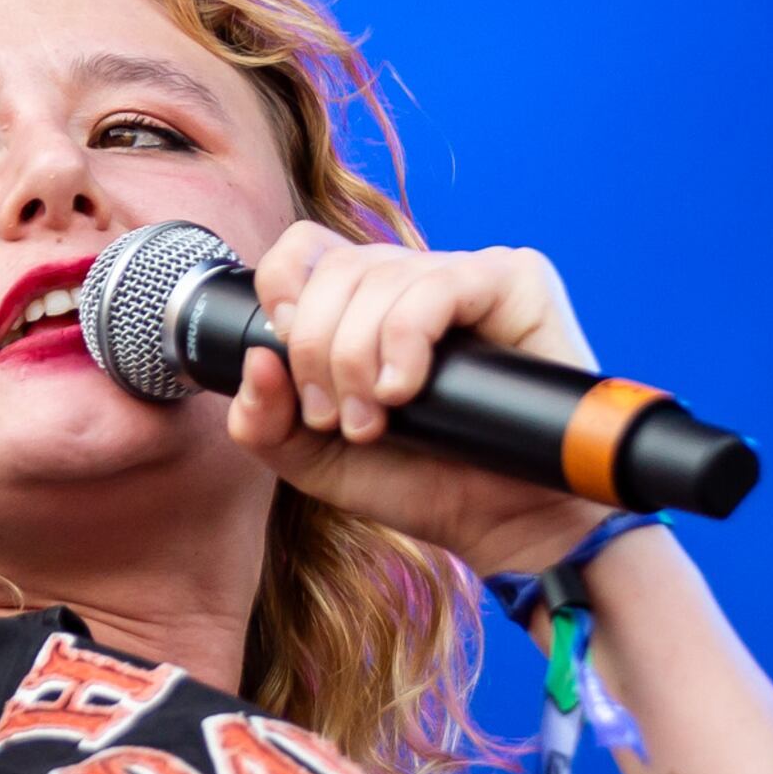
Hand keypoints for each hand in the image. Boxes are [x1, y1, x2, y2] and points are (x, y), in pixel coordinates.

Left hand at [221, 225, 607, 576]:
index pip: (306, 250)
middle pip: (335, 269)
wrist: (501, 523)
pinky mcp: (515, 283)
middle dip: (317, 352)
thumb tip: (257, 358)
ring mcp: (466, 275)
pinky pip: (438, 285)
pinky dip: (406, 339)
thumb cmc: (419, 482)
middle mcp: (414, 278)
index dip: (281, 289)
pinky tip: (405, 389)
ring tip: (376, 422)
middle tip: (339, 419)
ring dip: (358, 360)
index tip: (285, 358)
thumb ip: (263, 421)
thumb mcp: (314, 460)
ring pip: (380, 278)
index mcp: (365, 303)